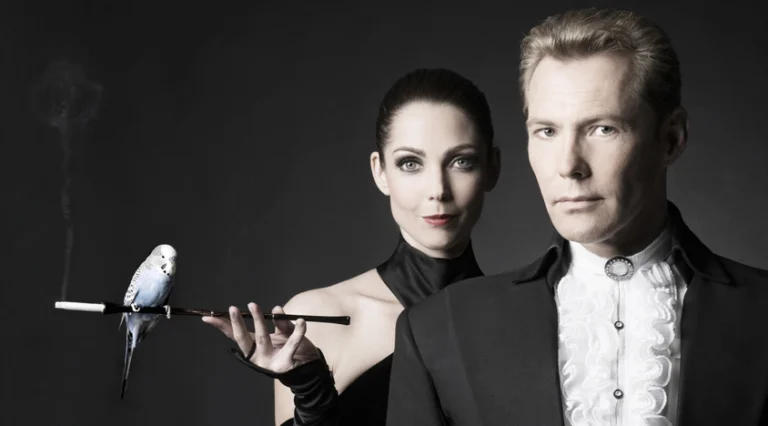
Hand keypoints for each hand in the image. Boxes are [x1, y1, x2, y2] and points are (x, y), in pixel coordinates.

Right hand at [202, 303, 320, 373]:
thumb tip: (275, 309)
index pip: (235, 335)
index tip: (209, 317)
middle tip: (232, 308)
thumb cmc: (290, 349)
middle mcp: (258, 356)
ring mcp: (270, 360)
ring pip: (263, 339)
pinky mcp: (286, 363)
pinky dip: (298, 332)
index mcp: (254, 347)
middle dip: (238, 323)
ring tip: (253, 305)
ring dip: (259, 321)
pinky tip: (301, 321)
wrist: (308, 369)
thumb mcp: (283, 334)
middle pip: (245, 339)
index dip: (222, 326)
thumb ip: (279, 323)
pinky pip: (292, 344)